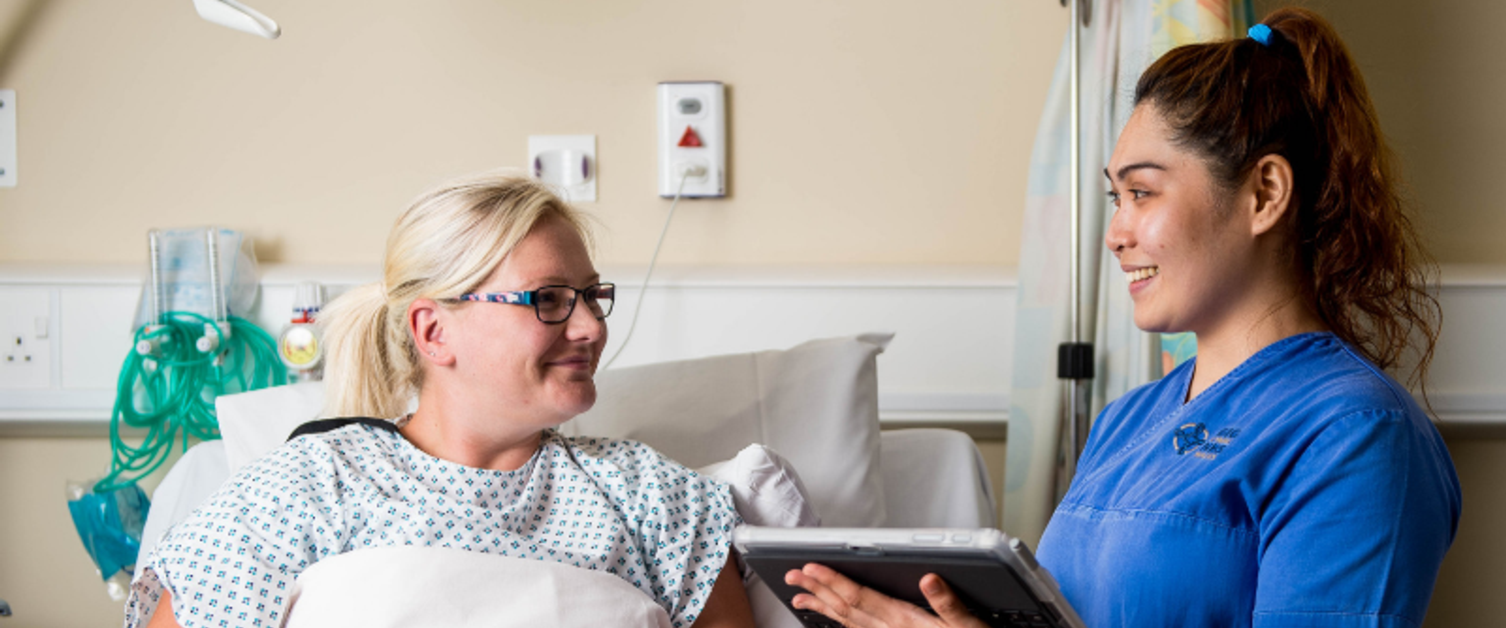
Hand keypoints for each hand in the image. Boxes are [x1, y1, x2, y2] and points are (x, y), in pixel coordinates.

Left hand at [785, 564, 988, 627]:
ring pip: (846, 623)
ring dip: (822, 607)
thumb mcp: (969, 625)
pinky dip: (839, 623)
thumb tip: (930, 579)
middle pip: (845, 608)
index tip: (810, 567)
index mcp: (905, 621)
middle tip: (792, 576)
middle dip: (817, 590)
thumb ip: (948, 604)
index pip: (860, 596)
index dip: (833, 580)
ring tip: (799, 597)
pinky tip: (831, 618)